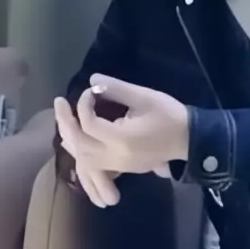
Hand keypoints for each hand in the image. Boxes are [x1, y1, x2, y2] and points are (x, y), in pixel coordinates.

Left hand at [53, 74, 188, 207]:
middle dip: (65, 122)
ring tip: (64, 119)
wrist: (189, 139)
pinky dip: (80, 155)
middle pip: (79, 144)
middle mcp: (115, 156)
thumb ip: (117, 88)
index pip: (89, 124)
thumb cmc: (170, 116)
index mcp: (121, 138)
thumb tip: (92, 80)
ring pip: (82, 158)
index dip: (84, 104)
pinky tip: (74, 142)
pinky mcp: (121, 167)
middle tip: (59, 102)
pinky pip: (92, 167)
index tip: (92, 92)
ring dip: (70, 139)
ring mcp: (118, 164)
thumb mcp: (145, 97)